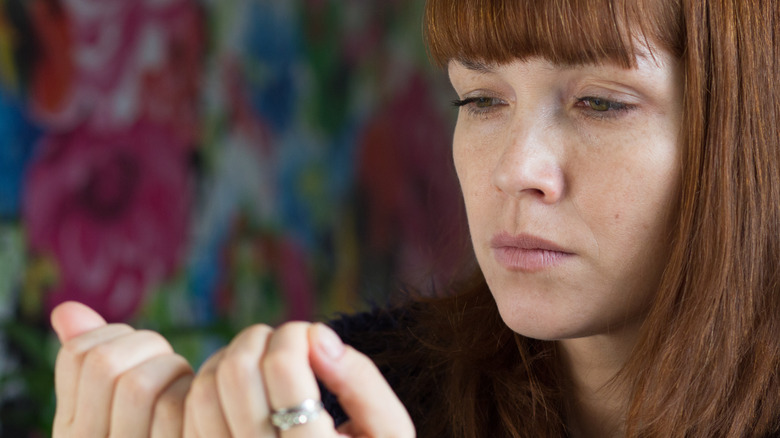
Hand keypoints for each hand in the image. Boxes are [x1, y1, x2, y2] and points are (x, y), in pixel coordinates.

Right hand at [51, 301, 193, 437]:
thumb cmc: (154, 427)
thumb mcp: (112, 406)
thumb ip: (91, 362)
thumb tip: (65, 309)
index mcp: (72, 428)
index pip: (75, 353)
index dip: (115, 335)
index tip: (140, 354)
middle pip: (104, 362)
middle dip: (147, 345)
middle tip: (169, 364)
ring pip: (137, 384)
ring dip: (172, 368)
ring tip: (183, 383)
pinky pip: (173, 407)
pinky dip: (190, 391)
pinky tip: (196, 403)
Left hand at [184, 321, 414, 436]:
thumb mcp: (389, 434)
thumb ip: (362, 381)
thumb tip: (317, 336)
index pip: (281, 367)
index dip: (294, 334)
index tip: (310, 337)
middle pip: (235, 374)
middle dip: (259, 339)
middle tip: (283, 343)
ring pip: (203, 388)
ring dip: (231, 357)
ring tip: (263, 363)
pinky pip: (181, 412)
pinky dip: (208, 383)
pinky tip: (239, 388)